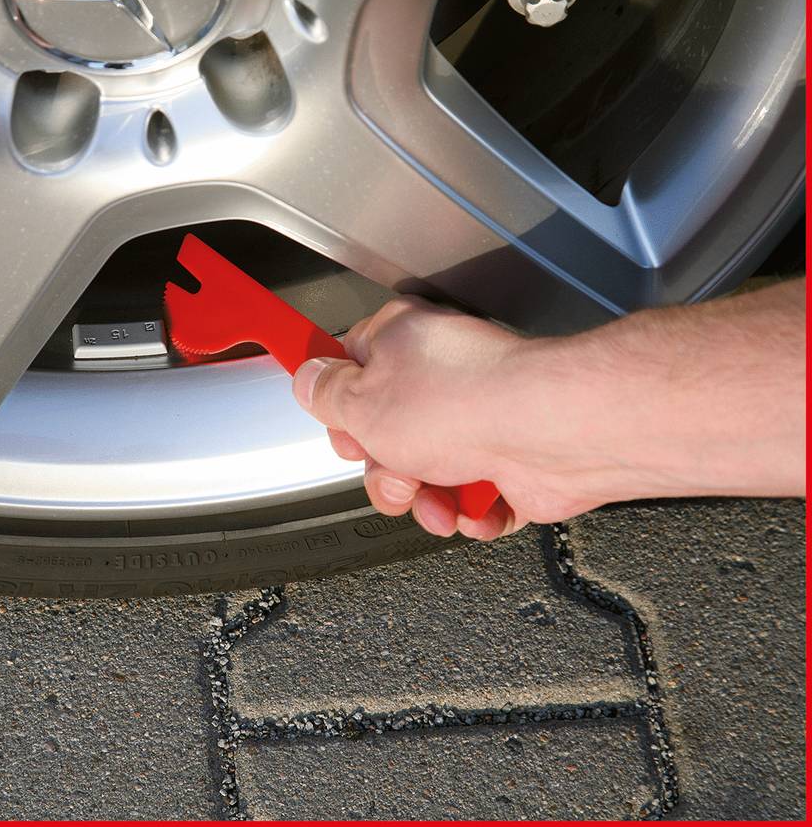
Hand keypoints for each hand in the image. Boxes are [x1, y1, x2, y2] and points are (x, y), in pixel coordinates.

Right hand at [292, 296, 605, 539]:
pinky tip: (474, 505)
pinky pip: (474, 499)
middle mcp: (442, 375)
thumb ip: (326, 394)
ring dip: (426, 500)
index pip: (352, 368)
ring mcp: (480, 418)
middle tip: (395, 467)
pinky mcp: (512, 460)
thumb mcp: (361, 403)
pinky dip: (471, 512)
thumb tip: (306, 379)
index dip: (340, 408)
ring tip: (438, 499)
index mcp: (401, 342)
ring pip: (428, 474)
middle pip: (386, 434)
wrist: (547, 435)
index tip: (342, 429)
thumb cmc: (464, 404)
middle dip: (384, 468)